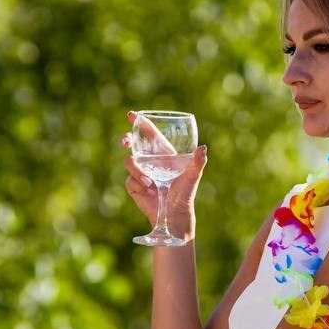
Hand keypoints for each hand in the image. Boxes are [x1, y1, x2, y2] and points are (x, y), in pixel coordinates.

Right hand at [122, 111, 207, 239]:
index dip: (140, 123)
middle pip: (132, 144)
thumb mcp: (193, 176)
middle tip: (126, 142)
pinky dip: (139, 182)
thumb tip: (203, 148)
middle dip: (126, 140)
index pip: (150, 134)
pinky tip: (150, 190)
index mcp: (163, 154)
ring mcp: (140, 172)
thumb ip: (197, 162)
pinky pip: (130, 179)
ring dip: (138, 169)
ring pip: (129, 161)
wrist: (174, 214)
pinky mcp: (134, 185)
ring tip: (150, 181)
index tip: (132, 114)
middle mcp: (150, 161)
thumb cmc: (185, 193)